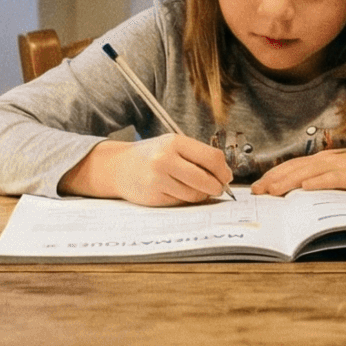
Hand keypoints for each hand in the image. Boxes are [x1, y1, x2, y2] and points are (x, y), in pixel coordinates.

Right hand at [61, 135, 233, 205]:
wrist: (119, 167)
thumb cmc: (152, 156)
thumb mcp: (173, 146)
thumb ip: (197, 157)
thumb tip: (225, 176)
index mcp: (174, 142)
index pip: (212, 158)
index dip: (224, 171)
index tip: (226, 177)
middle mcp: (165, 160)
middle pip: (206, 179)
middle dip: (217, 187)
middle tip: (218, 188)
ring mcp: (158, 179)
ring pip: (195, 194)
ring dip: (202, 195)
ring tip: (197, 189)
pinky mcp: (153, 197)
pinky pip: (181, 202)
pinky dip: (186, 199)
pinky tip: (178, 191)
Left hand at [251, 143, 345, 195]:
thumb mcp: (341, 174)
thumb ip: (323, 180)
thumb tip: (302, 192)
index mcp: (322, 160)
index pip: (291, 167)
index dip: (272, 176)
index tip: (257, 186)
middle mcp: (325, 160)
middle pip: (293, 169)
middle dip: (272, 180)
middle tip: (256, 191)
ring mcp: (337, 166)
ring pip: (306, 173)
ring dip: (287, 182)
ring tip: (272, 191)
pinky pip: (330, 179)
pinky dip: (317, 182)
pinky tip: (305, 188)